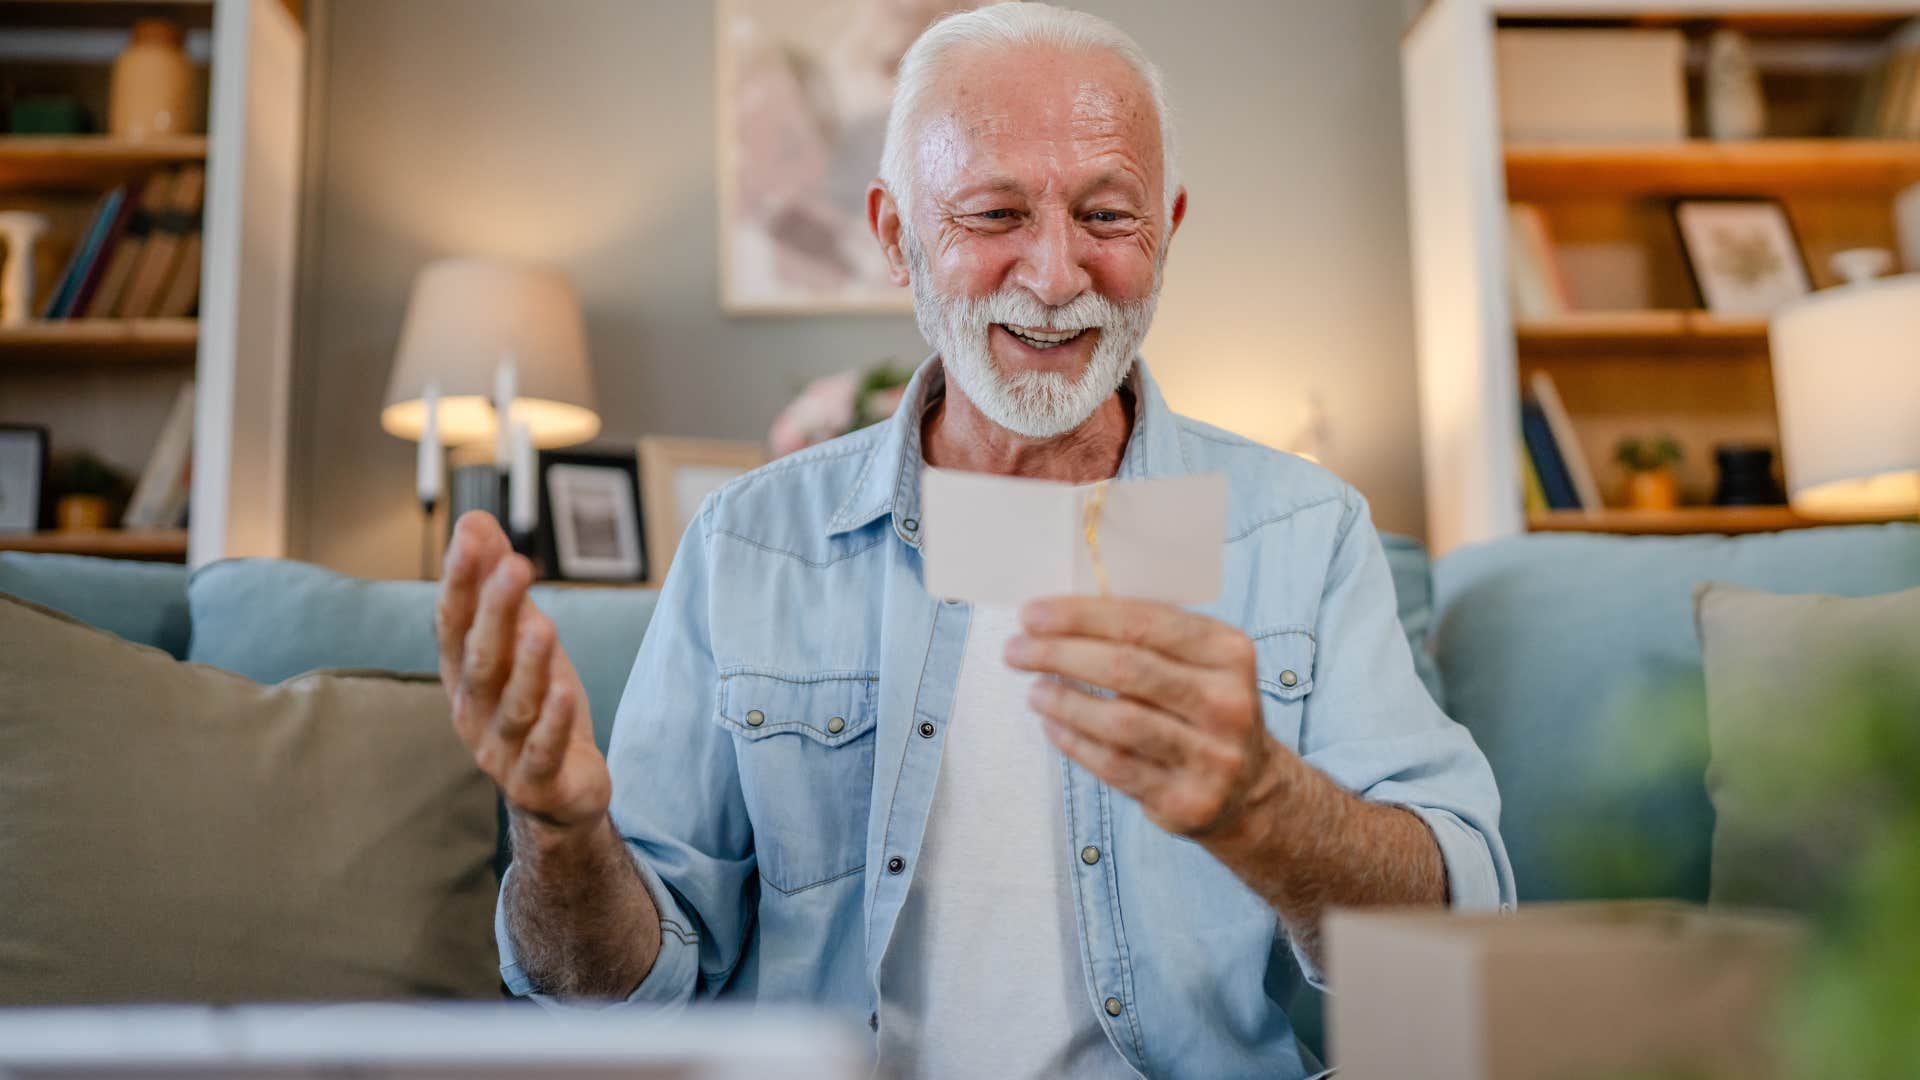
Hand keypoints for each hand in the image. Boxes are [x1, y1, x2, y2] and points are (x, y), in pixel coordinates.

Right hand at [437, 511, 609, 833]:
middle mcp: (474, 710)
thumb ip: (497, 585)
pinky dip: (553, 723)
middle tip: (515, 565)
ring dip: (528, 665)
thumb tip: (474, 520)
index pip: (454, 622)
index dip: (461, 581)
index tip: (471, 536)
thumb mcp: (520, 639)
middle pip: (481, 659)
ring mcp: (503, 750)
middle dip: (494, 612)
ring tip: (542, 625)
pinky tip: (566, 692)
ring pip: (514, 704)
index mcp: (464, 672)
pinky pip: (544, 751)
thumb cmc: (535, 704)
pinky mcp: (538, 781)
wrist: (558, 792)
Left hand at [1005, 597, 1284, 838]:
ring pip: (1119, 721)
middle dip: (1060, 654)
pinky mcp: (1187, 800)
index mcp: (1228, 652)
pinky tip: (1052, 725)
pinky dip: (1075, 742)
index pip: (1144, 623)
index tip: (1032, 613)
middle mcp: (1227, 702)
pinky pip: (1116, 766)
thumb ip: (1148, 637)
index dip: (1081, 616)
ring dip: (1064, 701)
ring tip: (1034, 690)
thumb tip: (1061, 615)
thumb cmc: (1204, 708)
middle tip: (1016, 650)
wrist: (1251, 789)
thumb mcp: (1200, 663)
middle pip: (1126, 668)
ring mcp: (1211, 756)